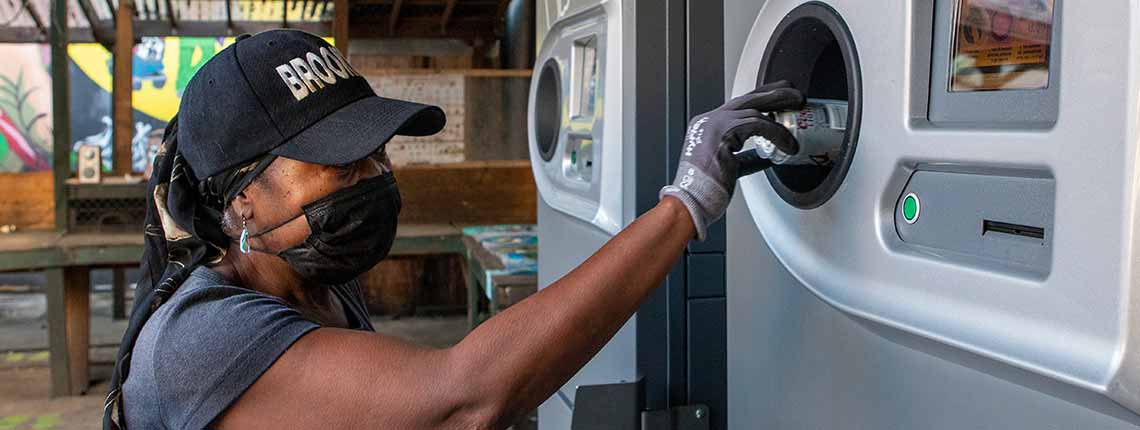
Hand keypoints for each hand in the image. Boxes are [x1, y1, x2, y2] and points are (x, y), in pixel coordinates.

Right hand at [659, 81, 803, 239]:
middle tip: (796, 95)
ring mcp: (714, 124)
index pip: (739, 105)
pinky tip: (787, 144)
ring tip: (796, 125)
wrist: (689, 201)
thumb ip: (746, 158)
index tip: (780, 99)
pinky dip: (777, 133)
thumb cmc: (705, 190)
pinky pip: (757, 124)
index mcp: (707, 126)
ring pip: (754, 107)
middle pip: (747, 97)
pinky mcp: (722, 132)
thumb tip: (767, 157)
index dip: (762, 100)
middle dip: (775, 93)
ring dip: (780, 116)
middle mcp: (709, 120)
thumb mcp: (730, 168)